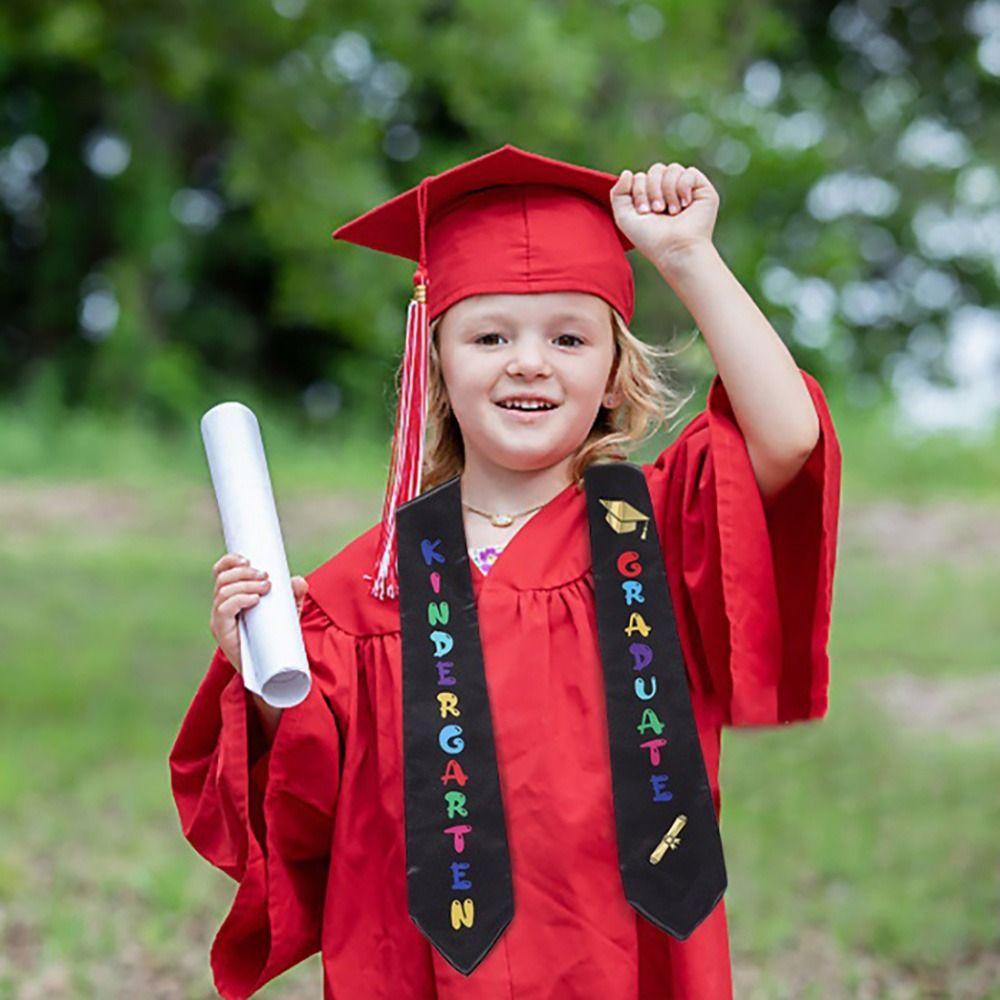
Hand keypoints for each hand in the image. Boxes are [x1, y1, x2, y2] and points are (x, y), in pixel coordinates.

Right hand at [210, 552, 308, 673]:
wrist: (272, 669)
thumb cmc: (276, 637)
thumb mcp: (287, 612)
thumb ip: (294, 595)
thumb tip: (298, 581)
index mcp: (231, 596)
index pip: (221, 572)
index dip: (230, 561)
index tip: (248, 558)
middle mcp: (221, 606)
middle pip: (222, 578)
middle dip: (244, 572)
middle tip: (266, 577)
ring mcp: (219, 620)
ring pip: (223, 591)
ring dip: (246, 584)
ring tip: (266, 588)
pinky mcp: (222, 633)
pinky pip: (223, 610)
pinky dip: (239, 599)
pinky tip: (255, 600)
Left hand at [609, 161, 718, 270]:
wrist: (675, 249)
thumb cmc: (651, 239)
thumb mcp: (624, 218)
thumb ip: (618, 194)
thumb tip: (627, 172)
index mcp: (651, 197)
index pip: (641, 176)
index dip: (639, 191)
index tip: (644, 212)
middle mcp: (668, 192)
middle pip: (656, 170)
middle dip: (652, 190)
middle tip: (657, 210)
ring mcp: (686, 189)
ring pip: (672, 169)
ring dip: (668, 191)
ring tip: (672, 212)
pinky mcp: (702, 189)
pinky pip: (689, 172)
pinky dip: (683, 187)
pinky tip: (685, 205)